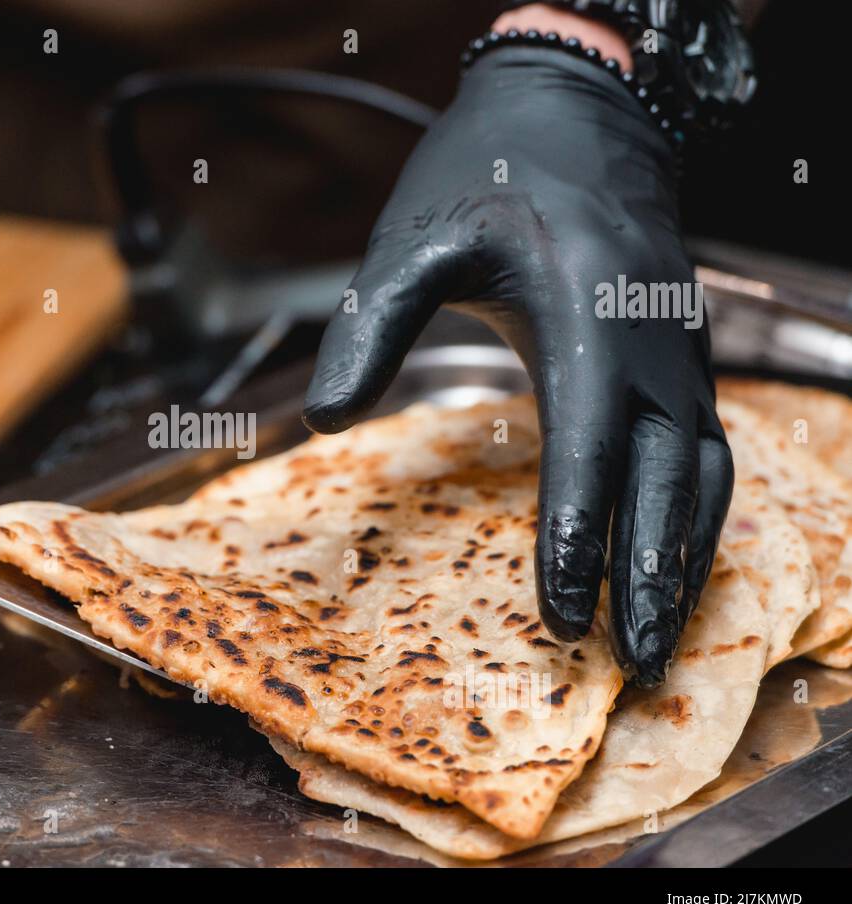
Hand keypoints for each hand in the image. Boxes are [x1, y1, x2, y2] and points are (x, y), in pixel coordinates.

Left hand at [302, 46, 731, 687]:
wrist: (575, 112)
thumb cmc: (486, 175)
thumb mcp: (416, 238)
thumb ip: (370, 328)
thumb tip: (327, 420)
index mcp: (587, 312)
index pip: (587, 446)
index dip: (577, 537)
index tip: (562, 614)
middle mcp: (650, 339)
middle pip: (664, 478)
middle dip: (647, 577)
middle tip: (627, 663)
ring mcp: (678, 348)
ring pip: (701, 472)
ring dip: (683, 559)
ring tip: (657, 639)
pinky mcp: (681, 354)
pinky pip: (703, 446)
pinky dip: (694, 515)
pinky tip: (671, 560)